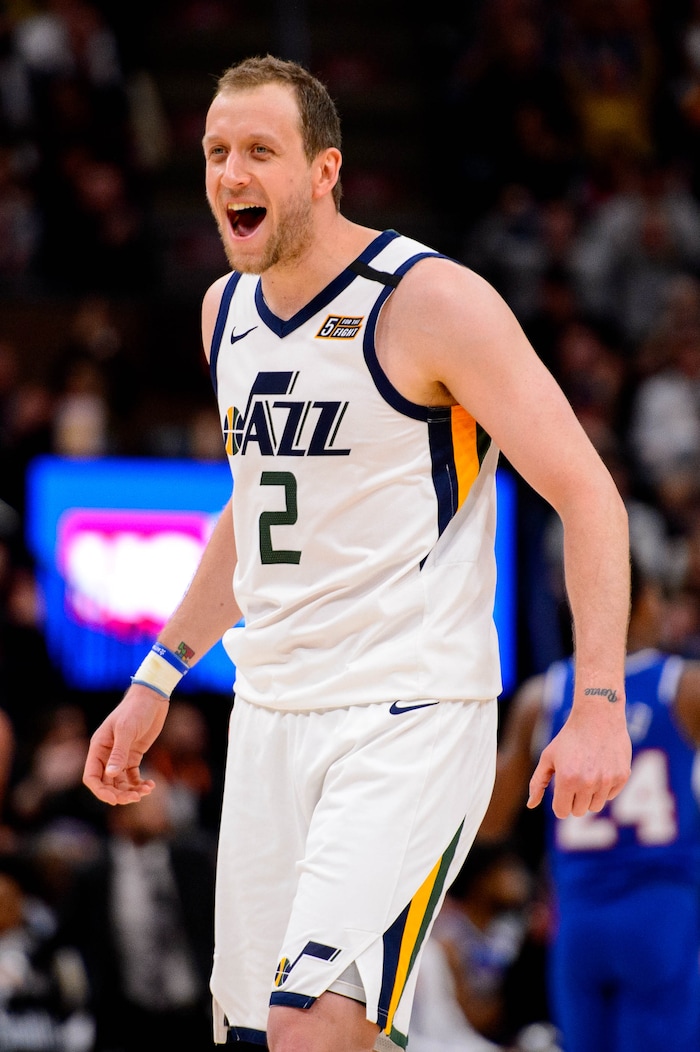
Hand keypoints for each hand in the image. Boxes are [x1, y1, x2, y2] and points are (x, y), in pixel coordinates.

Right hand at [82, 684, 169, 804]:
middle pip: (106, 783)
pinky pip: (132, 776)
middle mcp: (106, 754)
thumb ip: (119, 753)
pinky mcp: (133, 755)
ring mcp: (120, 756)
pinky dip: (139, 783)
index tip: (116, 799)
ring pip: (120, 782)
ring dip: (131, 791)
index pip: (91, 777)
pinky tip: (151, 785)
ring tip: (146, 791)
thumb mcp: (126, 730)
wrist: (152, 697)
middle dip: (119, 794)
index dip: (100, 791)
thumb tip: (111, 775)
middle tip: (136, 798)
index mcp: (98, 747)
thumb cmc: (135, 710)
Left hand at [527, 701, 630, 818]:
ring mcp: (606, 780)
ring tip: (586, 773)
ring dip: (589, 795)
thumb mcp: (548, 757)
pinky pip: (610, 795)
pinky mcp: (622, 776)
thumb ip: (537, 782)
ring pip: (595, 806)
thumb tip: (531, 805)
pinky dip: (604, 787)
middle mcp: (588, 783)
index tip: (561, 791)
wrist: (597, 717)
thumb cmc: (569, 737)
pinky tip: (600, 768)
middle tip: (574, 779)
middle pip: (579, 811)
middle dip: (574, 799)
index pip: (562, 812)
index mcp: (567, 779)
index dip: (559, 803)